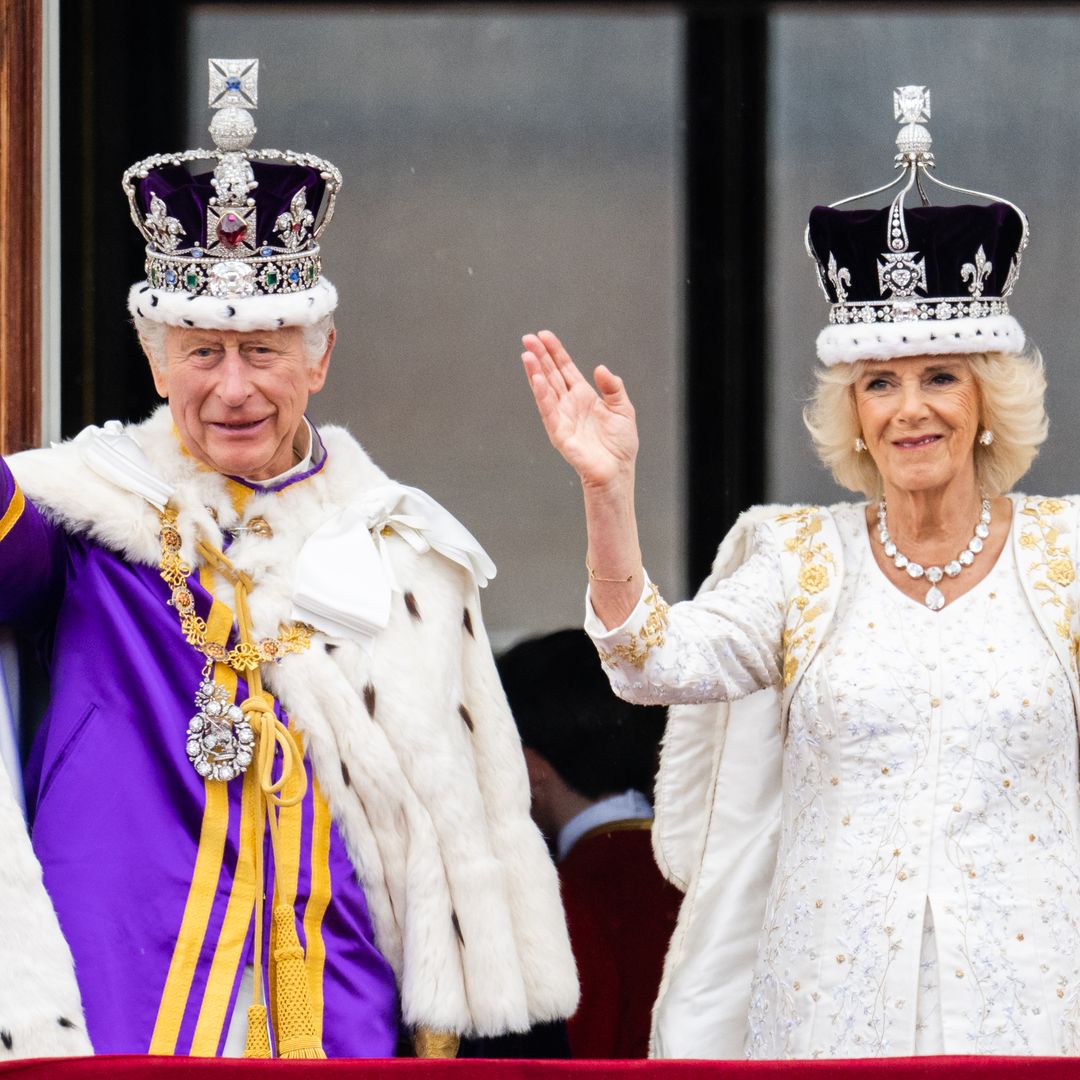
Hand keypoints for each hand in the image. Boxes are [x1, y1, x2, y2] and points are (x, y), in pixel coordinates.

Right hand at [521, 330, 638, 489]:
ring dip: (535, 372)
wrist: (617, 471)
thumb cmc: (620, 444)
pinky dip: (542, 395)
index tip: (544, 335)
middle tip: (528, 338)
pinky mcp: (559, 433)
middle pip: (551, 374)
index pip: (565, 368)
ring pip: (545, 389)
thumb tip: (600, 368)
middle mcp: (569, 404)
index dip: (555, 351)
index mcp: (583, 395)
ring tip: (527, 354)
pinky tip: (536, 379)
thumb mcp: (623, 408)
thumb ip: (613, 387)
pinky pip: (548, 411)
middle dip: (540, 356)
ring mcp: (562, 417)